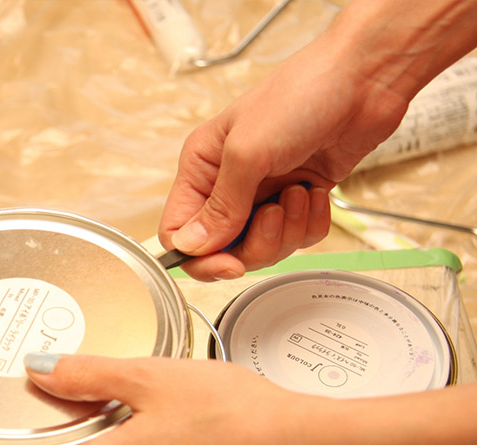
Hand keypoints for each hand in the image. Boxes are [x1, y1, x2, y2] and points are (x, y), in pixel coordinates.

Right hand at [158, 13, 411, 280]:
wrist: (365, 79)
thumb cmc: (300, 94)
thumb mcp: (248, 152)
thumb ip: (220, 206)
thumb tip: (190, 245)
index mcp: (202, 168)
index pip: (180, 232)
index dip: (201, 257)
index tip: (230, 264)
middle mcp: (228, 184)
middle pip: (223, 249)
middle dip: (255, 243)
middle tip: (274, 216)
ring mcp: (264, 194)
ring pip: (263, 248)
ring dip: (288, 230)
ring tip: (298, 192)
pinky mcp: (298, 199)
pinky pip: (297, 238)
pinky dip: (311, 222)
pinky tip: (316, 191)